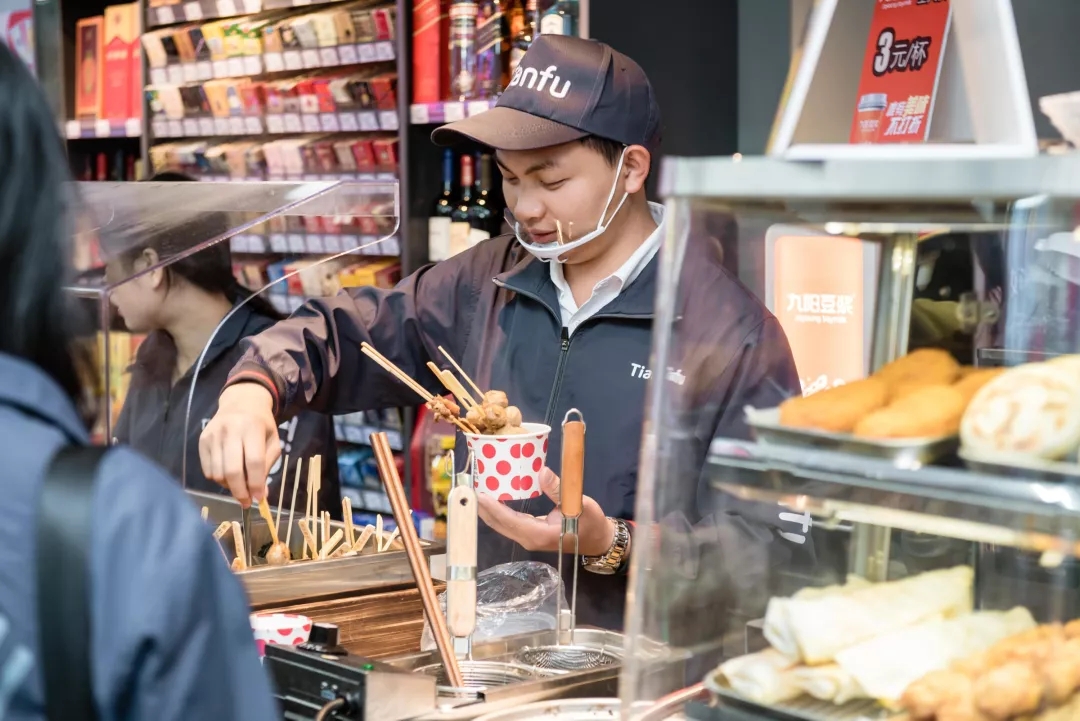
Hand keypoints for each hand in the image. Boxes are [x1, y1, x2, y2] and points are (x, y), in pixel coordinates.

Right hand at [199, 383, 279, 507]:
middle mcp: (230, 430)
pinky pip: (208, 470)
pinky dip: (218, 479)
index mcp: (252, 428)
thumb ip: (268, 466)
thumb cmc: (261, 425)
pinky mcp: (202, 440)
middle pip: (232, 470)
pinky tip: (228, 474)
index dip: (256, 484)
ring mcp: (213, 435)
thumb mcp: (273, 441)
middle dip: (240, 491)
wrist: (240, 403)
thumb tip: (261, 495)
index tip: (259, 498)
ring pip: (218, 473)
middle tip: (246, 502)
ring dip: (229, 486)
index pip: (254, 462)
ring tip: (239, 485)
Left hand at [475, 467, 614, 555]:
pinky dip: (497, 511)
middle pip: (498, 523)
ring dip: (487, 509)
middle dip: (482, 507)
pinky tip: (490, 498)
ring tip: (474, 490)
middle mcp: (528, 538)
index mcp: (538, 534)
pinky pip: (507, 522)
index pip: (508, 520)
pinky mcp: (529, 533)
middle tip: (468, 487)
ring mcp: (527, 537)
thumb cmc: (590, 523)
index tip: (478, 493)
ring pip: (500, 524)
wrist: (598, 539)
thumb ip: (558, 489)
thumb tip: (542, 471)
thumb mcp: (578, 503)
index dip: (492, 507)